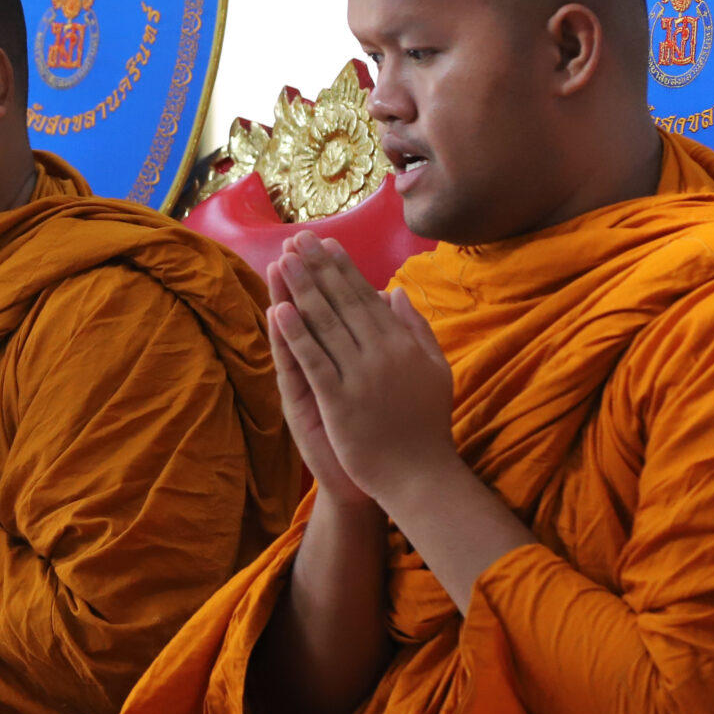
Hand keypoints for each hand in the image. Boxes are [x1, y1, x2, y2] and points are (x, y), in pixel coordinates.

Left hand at [267, 234, 456, 507]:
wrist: (419, 476)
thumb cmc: (426, 424)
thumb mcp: (434, 370)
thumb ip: (416, 330)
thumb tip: (396, 292)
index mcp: (402, 344)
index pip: (366, 298)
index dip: (343, 269)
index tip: (325, 243)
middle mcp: (381, 354)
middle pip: (342, 303)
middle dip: (317, 269)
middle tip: (297, 238)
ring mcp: (359, 377)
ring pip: (325, 325)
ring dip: (301, 291)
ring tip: (282, 261)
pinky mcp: (339, 402)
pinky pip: (313, 362)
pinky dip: (296, 336)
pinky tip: (279, 312)